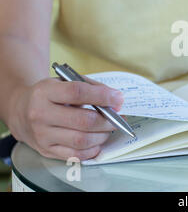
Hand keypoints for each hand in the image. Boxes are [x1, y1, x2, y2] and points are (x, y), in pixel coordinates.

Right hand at [5, 77, 123, 160]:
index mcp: (45, 92)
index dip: (102, 96)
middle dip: (107, 120)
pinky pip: (75, 155)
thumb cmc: (50, 95)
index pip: (77, 93)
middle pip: (83, 121)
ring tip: (108, 129)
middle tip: (117, 118)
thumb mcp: (65, 82)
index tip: (118, 98)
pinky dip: (92, 149)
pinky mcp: (46, 150)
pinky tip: (97, 140)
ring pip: (81, 140)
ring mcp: (42, 135)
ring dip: (102, 135)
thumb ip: (91, 88)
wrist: (21, 111)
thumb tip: (116, 100)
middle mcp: (40, 114)